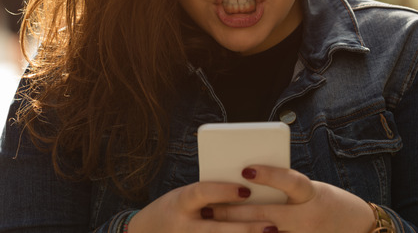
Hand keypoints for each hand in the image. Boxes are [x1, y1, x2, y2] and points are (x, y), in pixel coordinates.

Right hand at [129, 181, 277, 232]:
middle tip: (271, 226)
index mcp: (181, 202)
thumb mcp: (185, 196)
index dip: (223, 191)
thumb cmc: (173, 208)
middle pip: (217, 230)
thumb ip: (210, 195)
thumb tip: (249, 189)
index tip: (246, 190)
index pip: (202, 193)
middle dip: (245, 229)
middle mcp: (184, 226)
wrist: (146, 232)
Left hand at [207, 166, 375, 232]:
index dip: (270, 175)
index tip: (246, 169)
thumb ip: (284, 191)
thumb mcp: (312, 191)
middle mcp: (308, 218)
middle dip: (234, 212)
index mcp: (312, 195)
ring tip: (213, 226)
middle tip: (210, 207)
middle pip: (266, 215)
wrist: (360, 229)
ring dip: (237, 231)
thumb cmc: (329, 203)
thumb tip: (248, 187)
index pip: (291, 182)